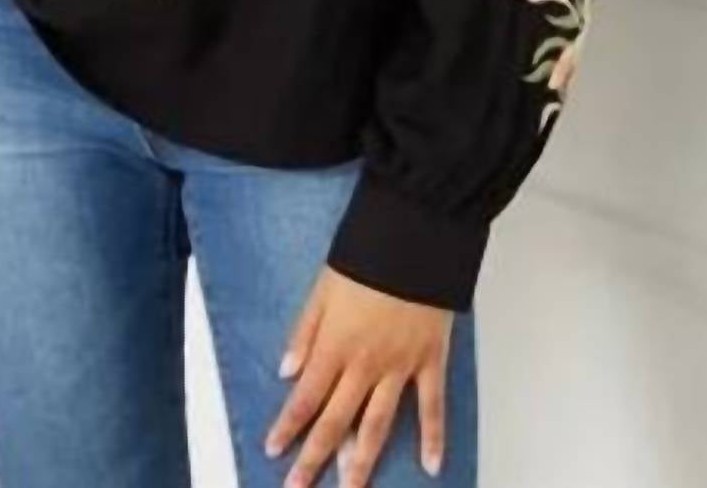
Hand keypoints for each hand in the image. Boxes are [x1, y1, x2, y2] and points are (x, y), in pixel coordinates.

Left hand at [266, 267, 451, 486]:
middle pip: (336, 420)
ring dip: (361, 461)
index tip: (272, 450)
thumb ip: (304, 332)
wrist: (413, 241)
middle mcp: (364, 364)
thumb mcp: (321, 288)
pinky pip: (431, 406)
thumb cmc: (365, 259)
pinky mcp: (430, 361)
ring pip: (378, 424)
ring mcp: (400, 367)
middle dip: (314, 458)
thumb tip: (285, 371)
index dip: (287, 425)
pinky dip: (433, 437)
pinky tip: (431, 466)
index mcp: (334, 345)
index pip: (305, 396)